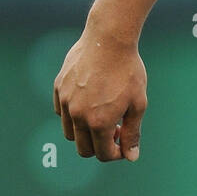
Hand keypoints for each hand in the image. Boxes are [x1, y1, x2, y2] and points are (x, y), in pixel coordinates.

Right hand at [53, 26, 147, 161]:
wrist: (109, 38)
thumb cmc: (128, 70)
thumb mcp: (138, 103)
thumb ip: (132, 132)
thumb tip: (131, 157)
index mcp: (99, 123)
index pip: (102, 154)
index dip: (116, 153)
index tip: (124, 142)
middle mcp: (78, 116)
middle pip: (83, 148)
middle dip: (100, 146)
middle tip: (116, 129)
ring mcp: (65, 102)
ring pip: (70, 132)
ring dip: (86, 131)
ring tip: (103, 114)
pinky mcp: (58, 88)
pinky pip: (62, 112)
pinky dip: (74, 114)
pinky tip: (91, 99)